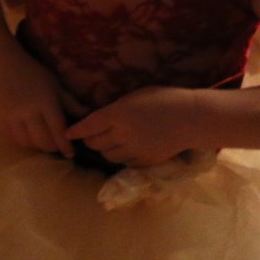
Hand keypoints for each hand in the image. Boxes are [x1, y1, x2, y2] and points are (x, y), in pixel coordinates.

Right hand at [0, 50, 82, 157]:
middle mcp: (28, 111)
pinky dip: (22, 141)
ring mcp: (11, 117)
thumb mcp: (55, 86)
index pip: (58, 130)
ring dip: (37, 145)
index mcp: (45, 102)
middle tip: (56, 144)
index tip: (70, 153)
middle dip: (52, 146)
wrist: (2, 65)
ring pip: (28, 143)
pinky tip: (27, 135)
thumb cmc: (33, 74)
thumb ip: (71, 104)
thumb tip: (89, 117)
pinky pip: (13, 139)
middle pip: (43, 141)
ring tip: (41, 139)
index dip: (65, 145)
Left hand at [64, 87, 197, 167]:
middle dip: (88, 140)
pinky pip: (125, 163)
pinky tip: (124, 150)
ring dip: (104, 150)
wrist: (191, 118)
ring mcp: (133, 150)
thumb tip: (102, 117)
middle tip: (88, 136)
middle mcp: (121, 134)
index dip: (76, 130)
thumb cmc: (164, 99)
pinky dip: (121, 157)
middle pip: (95, 143)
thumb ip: (116, 109)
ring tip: (106, 143)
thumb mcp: (134, 97)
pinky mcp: (145, 161)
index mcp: (117, 115)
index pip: (88, 126)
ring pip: (108, 155)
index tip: (67, 133)